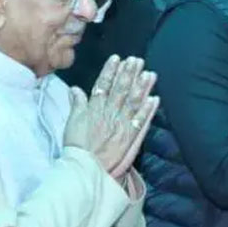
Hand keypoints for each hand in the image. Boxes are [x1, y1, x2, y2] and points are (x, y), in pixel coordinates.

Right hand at [64, 56, 159, 180]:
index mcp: (94, 109)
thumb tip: (75, 88)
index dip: (111, 71)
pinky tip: (155, 98)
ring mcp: (121, 125)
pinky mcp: (130, 137)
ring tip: (149, 74)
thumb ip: (77, 104)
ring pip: (133, 102)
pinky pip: (141, 121)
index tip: (117, 58)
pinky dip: (148, 109)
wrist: (85, 167)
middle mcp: (109, 113)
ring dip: (142, 87)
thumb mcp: (72, 122)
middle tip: (137, 60)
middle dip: (129, 74)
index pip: (103, 85)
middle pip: (120, 90)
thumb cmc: (77, 146)